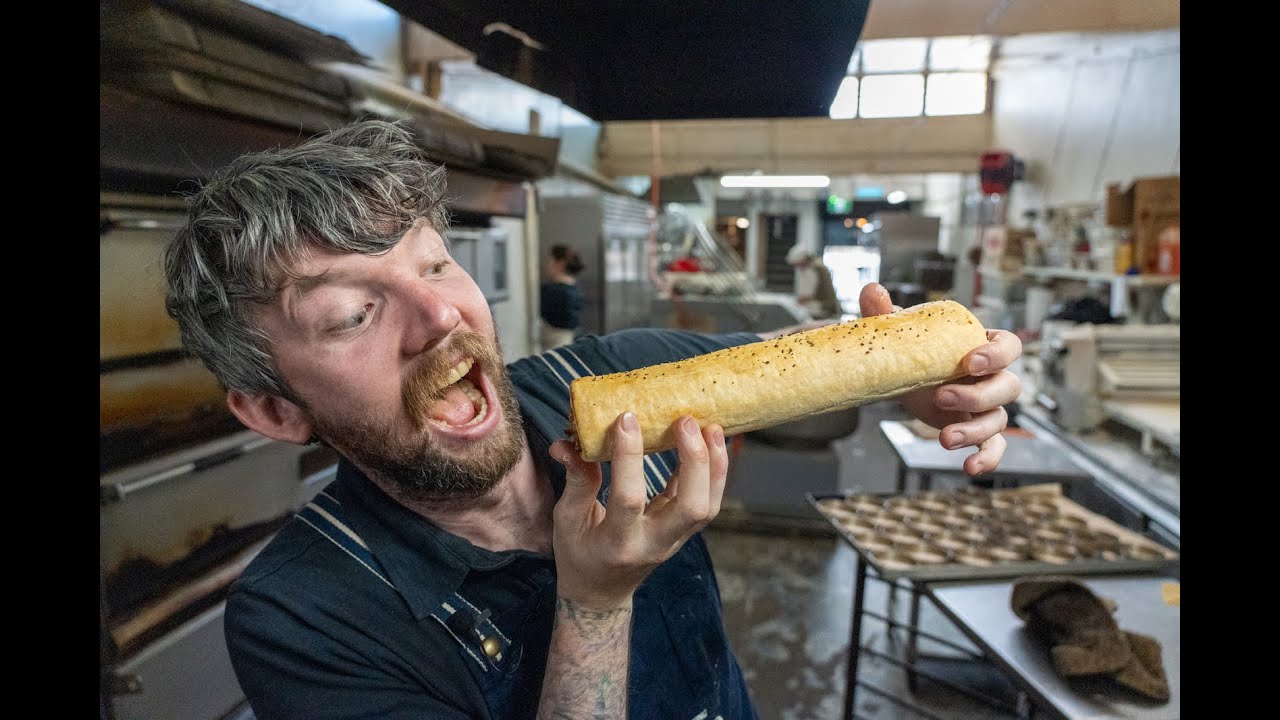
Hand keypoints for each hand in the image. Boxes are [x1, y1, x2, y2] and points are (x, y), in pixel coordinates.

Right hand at [548, 413, 727, 609]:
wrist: (601, 591)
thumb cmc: (579, 554)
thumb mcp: (568, 520)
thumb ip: (575, 481)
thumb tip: (566, 443)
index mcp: (618, 543)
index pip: (630, 498)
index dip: (629, 456)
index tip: (627, 418)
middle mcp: (653, 544)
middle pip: (691, 507)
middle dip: (694, 460)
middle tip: (686, 421)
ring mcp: (674, 541)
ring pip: (708, 506)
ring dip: (714, 464)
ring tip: (711, 426)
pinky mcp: (684, 532)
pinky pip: (708, 502)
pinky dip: (714, 470)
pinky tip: (709, 439)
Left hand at [859, 283, 1023, 475]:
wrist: (901, 377)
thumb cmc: (911, 349)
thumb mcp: (899, 332)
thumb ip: (885, 312)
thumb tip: (871, 290)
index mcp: (981, 346)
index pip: (1009, 345)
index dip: (997, 354)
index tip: (971, 361)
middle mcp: (992, 376)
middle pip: (1008, 386)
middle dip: (978, 395)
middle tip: (941, 397)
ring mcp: (986, 405)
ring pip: (999, 420)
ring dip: (975, 430)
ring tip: (943, 438)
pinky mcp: (975, 430)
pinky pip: (994, 447)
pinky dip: (987, 460)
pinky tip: (969, 468)